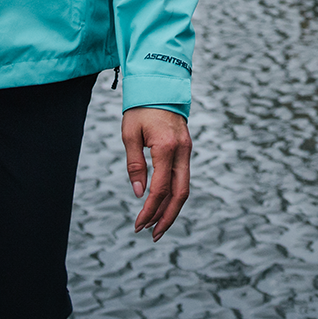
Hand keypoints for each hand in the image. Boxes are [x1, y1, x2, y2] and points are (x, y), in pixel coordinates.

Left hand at [121, 107, 191, 240]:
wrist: (160, 82)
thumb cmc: (141, 108)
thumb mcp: (130, 134)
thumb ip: (135, 165)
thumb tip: (140, 194)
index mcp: (166, 147)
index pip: (160, 188)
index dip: (149, 210)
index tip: (138, 225)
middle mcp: (182, 150)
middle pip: (180, 193)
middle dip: (167, 218)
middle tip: (153, 236)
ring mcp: (187, 148)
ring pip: (185, 186)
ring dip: (172, 208)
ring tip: (157, 226)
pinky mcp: (186, 147)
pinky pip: (183, 176)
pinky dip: (174, 193)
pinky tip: (163, 203)